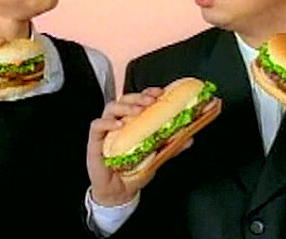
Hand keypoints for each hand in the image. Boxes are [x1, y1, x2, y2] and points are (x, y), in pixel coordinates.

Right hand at [86, 87, 192, 206]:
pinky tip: (119, 125)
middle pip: (125, 99)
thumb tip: (190, 138)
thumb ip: (171, 146)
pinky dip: (107, 122)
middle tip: (151, 101)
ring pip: (111, 108)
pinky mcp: (95, 142)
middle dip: (138, 97)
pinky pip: (97, 126)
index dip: (148, 93)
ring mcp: (106, 130)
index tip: (161, 93)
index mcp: (132, 122)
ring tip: (138, 110)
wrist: (120, 193)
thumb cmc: (134, 171)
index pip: (138, 100)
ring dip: (125, 106)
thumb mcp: (157, 157)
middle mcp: (119, 122)